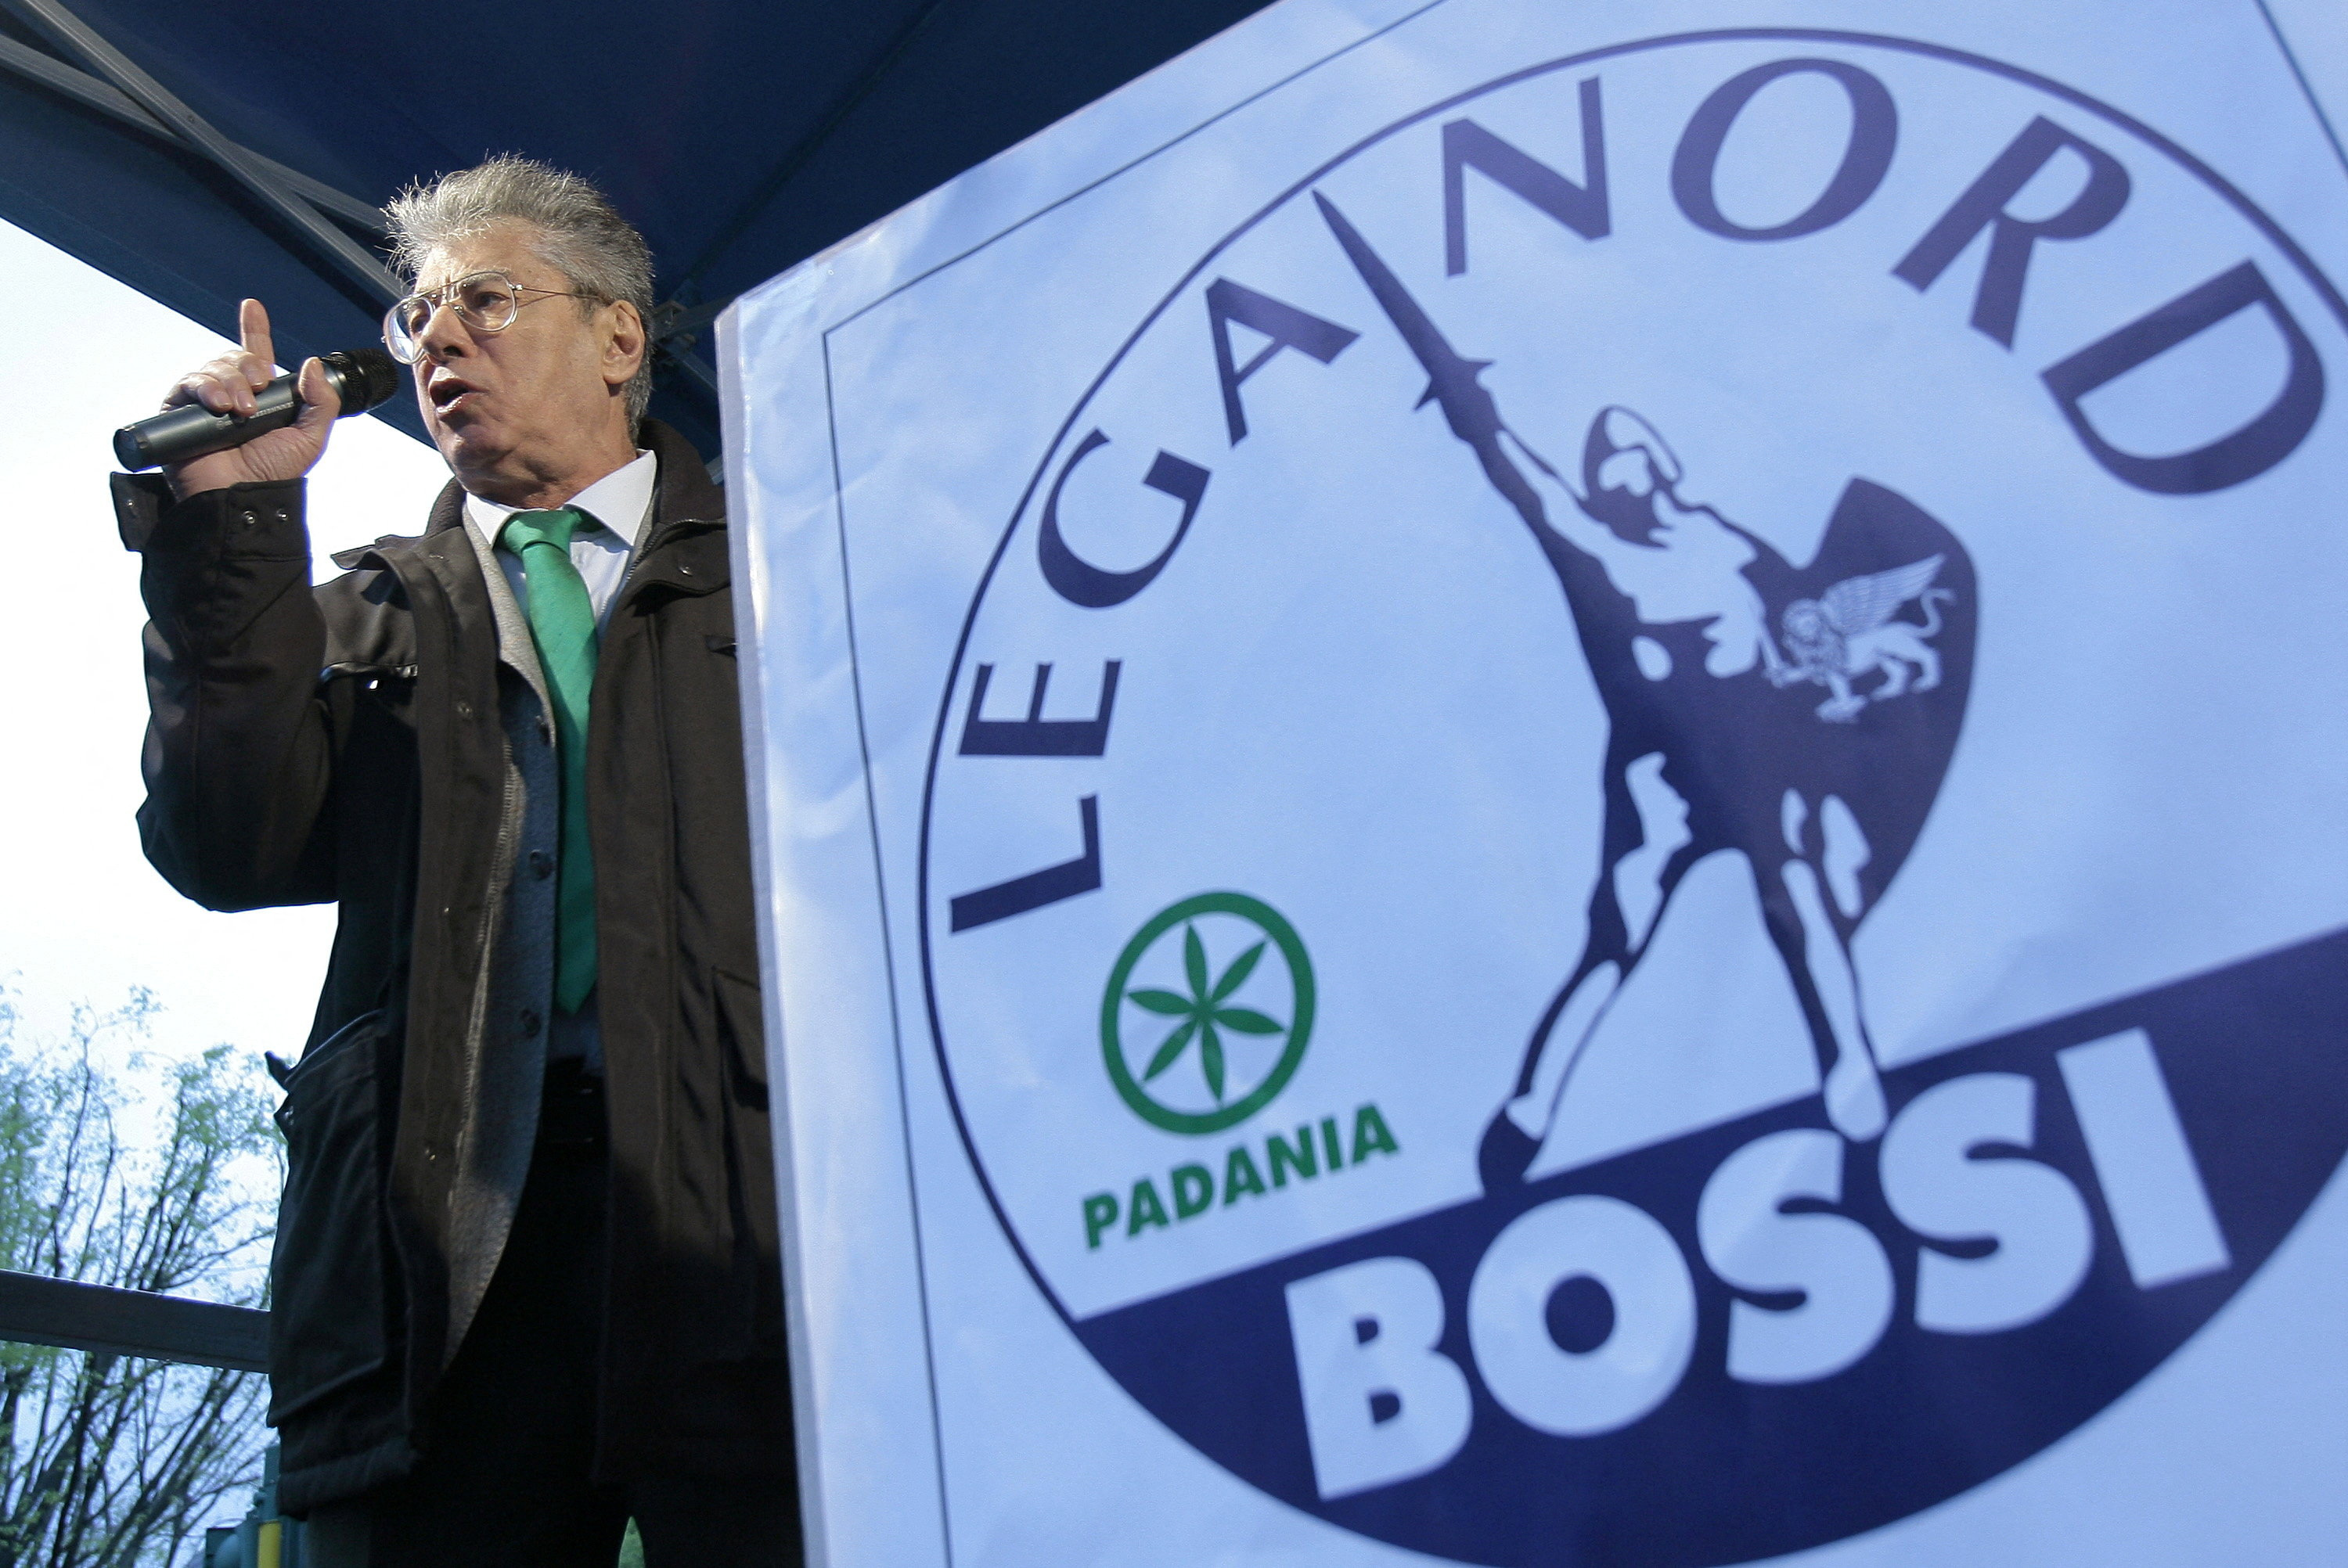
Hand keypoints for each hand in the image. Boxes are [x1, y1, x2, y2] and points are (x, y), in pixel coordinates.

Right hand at [162, 299, 339, 499]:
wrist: (242, 497)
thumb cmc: (273, 474)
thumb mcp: (310, 437)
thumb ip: (320, 402)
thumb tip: (313, 364)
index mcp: (261, 398)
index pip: (256, 355)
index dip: (253, 330)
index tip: (252, 307)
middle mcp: (232, 395)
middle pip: (235, 357)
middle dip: (248, 367)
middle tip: (258, 391)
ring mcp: (205, 401)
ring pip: (214, 367)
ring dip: (231, 382)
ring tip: (240, 410)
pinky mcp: (180, 410)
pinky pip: (190, 382)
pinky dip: (206, 388)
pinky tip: (219, 405)